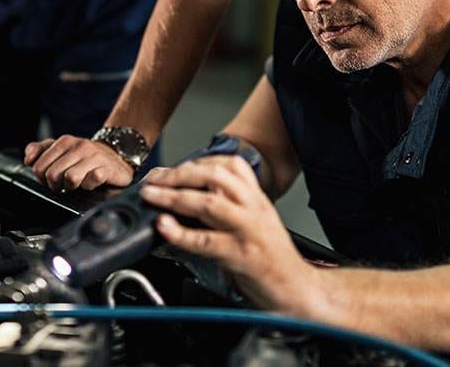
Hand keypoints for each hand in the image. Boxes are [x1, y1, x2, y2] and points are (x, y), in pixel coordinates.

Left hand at [24, 135, 134, 190]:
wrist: (116, 156)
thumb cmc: (84, 157)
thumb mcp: (61, 150)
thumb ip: (40, 151)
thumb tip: (28, 159)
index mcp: (64, 142)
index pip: (39, 166)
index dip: (42, 178)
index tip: (51, 179)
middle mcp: (79, 146)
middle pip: (52, 175)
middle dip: (56, 185)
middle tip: (64, 184)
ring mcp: (94, 156)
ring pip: (70, 178)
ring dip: (72, 187)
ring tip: (77, 184)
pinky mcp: (107, 168)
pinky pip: (92, 181)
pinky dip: (89, 186)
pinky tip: (91, 182)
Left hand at [139, 155, 322, 314]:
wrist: (298, 289)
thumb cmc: (272, 257)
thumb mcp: (253, 221)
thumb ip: (227, 206)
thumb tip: (183, 196)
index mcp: (256, 198)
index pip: (228, 164)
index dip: (195, 162)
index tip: (170, 169)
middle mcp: (253, 209)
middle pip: (215, 176)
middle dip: (179, 174)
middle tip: (154, 179)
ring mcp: (248, 231)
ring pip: (210, 203)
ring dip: (174, 196)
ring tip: (151, 196)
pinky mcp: (241, 256)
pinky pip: (207, 241)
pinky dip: (181, 233)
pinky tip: (165, 227)